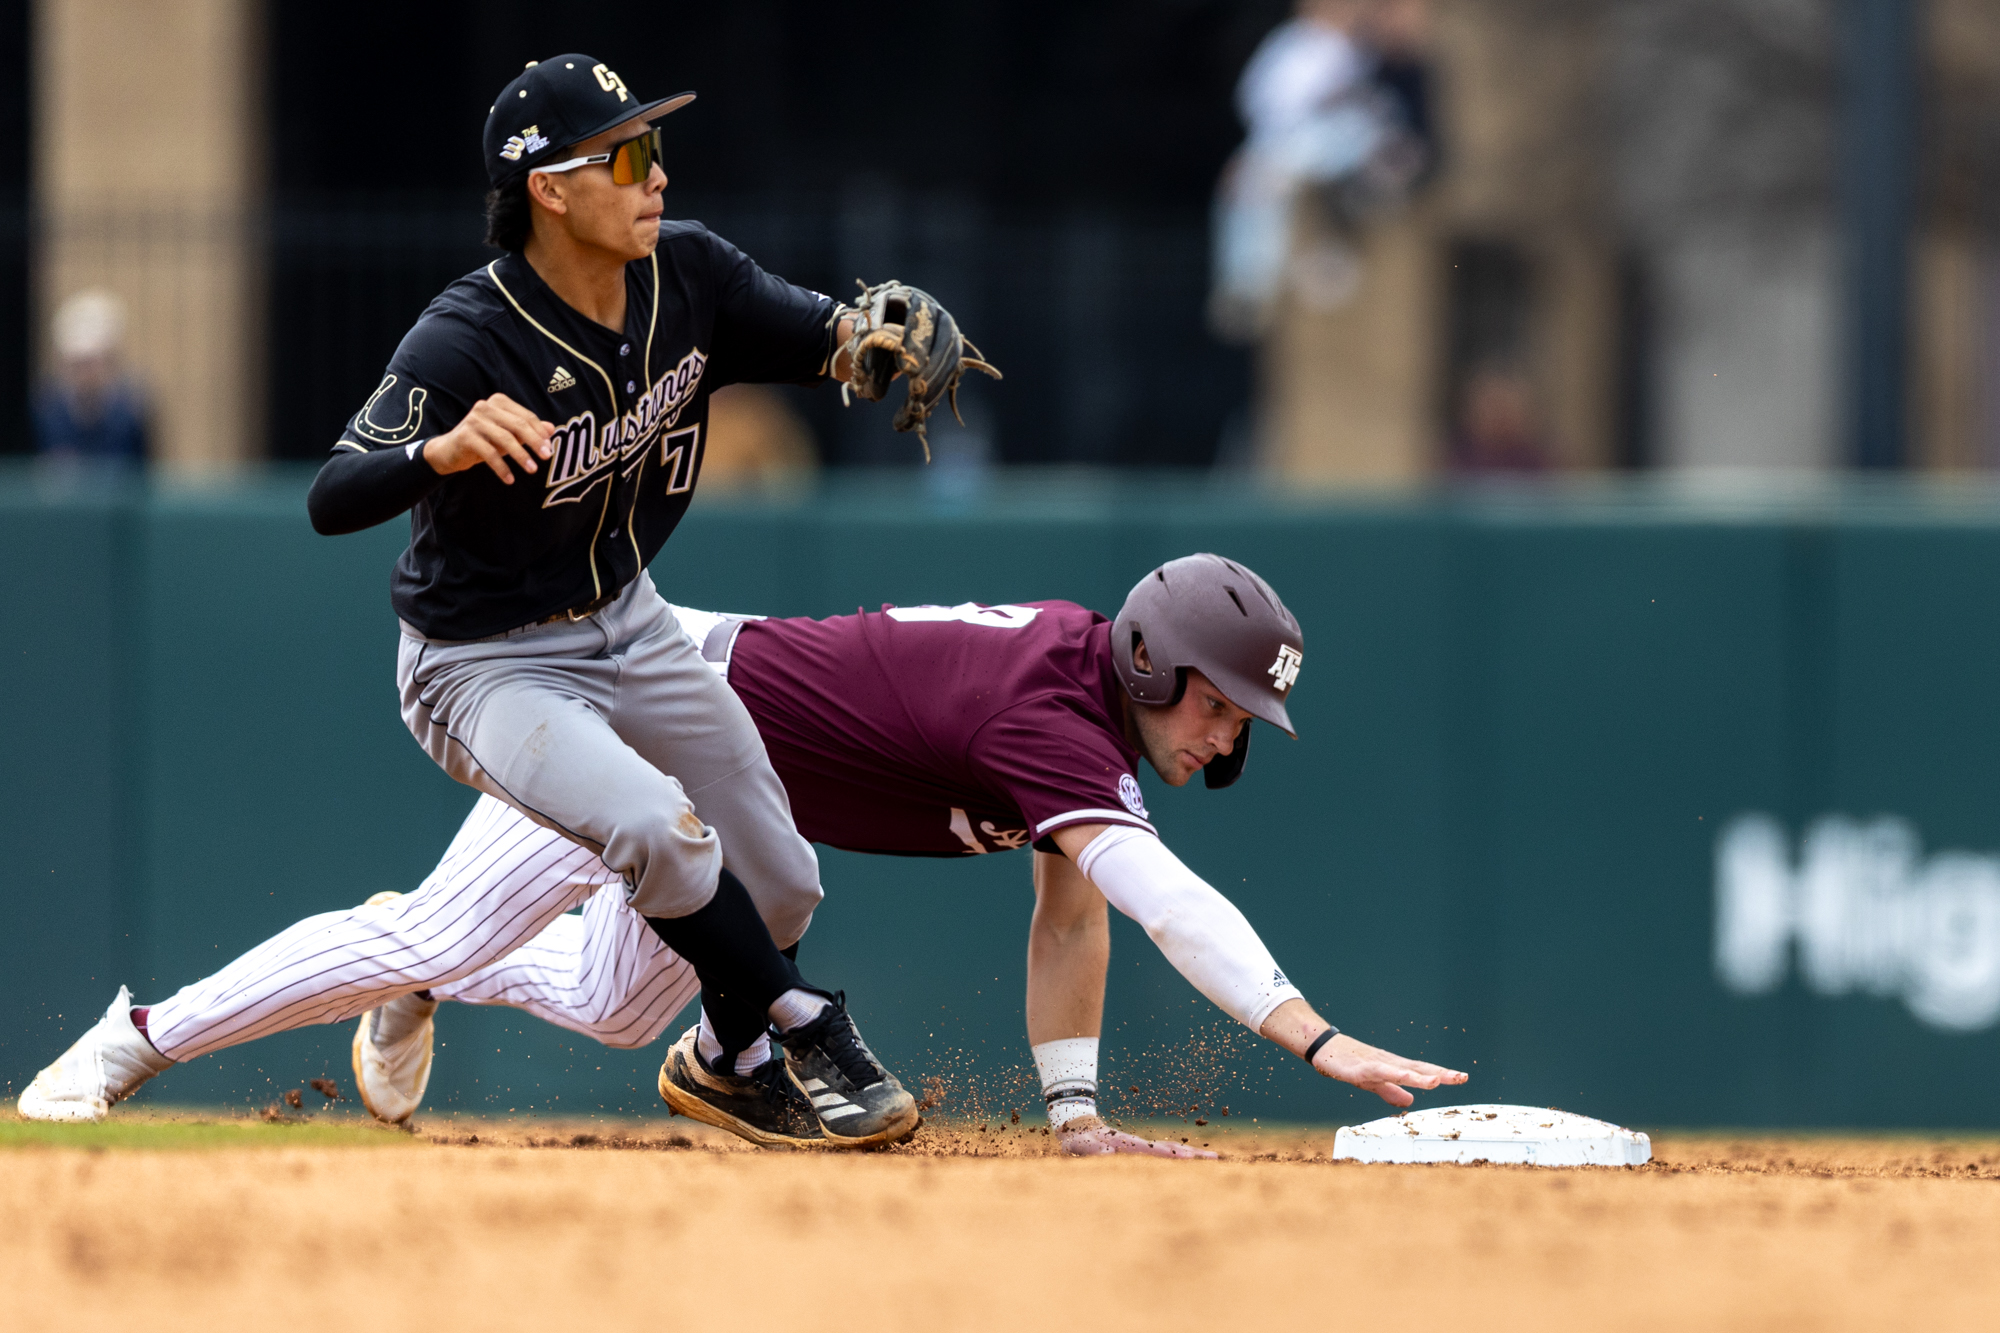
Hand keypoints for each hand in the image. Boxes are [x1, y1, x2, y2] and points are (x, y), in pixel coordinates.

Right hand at [423, 394, 555, 484]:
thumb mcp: (508, 434)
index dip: (540, 432)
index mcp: (498, 402)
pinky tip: (510, 479)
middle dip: (534, 442)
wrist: (450, 450)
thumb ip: (528, 430)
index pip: (526, 416)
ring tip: (532, 470)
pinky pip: (489, 453)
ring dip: (521, 456)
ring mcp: (474, 420)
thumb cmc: (484, 440)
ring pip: (505, 439)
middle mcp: (485, 407)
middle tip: (547, 457)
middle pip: (518, 425)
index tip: (550, 448)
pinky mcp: (466, 436)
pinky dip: (502, 467)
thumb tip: (552, 429)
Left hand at [1057, 1118, 1216, 1159]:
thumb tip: (1106, 1153)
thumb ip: (1092, 1148)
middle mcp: (1138, 1145)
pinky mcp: (1139, 1152)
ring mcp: (1140, 1147)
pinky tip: (1193, 1162)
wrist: (1078, 1124)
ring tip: (1212, 1160)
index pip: (1153, 1151)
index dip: (1171, 1155)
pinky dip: (1180, 1158)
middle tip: (1216, 1160)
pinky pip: (1163, 1155)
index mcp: (1126, 1145)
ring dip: (1190, 1156)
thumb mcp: (1079, 1144)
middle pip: (1169, 1149)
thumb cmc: (1076, 1139)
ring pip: (1169, 1151)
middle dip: (1192, 1155)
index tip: (1188, 1158)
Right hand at [1313, 1034, 1467, 1107]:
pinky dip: (1396, 1074)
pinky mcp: (1362, 1067)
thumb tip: (1411, 1100)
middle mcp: (1390, 1063)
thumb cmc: (1348, 1063)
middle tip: (1462, 1077)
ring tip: (1439, 1081)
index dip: (1442, 1074)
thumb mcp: (1373, 1083)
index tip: (1461, 1077)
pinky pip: (1382, 1072)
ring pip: (1403, 1070)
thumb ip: (1391, 1091)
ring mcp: (1377, 1063)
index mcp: (1394, 1067)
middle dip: (1440, 1073)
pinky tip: (1407, 1077)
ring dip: (1421, 1076)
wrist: (1324, 1047)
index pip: (1422, 1071)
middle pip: (1419, 1069)